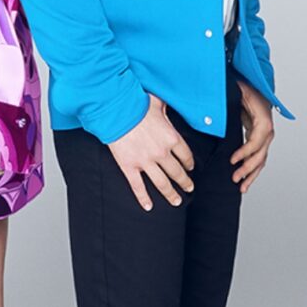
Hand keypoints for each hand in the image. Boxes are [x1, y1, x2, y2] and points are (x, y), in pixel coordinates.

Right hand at [109, 95, 195, 209]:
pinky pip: (138, 186)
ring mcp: (145, 162)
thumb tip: (173, 100)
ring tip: (176, 201)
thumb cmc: (136, 103)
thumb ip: (167, 107)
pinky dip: (143, 198)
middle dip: (185, 182)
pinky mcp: (129, 167)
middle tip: (189, 188)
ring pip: (162, 183)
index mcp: (171, 138)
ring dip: (171, 194)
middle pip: (177, 172)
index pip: (185, 155)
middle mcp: (161, 153)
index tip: (190, 168)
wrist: (115, 110)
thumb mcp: (158, 102)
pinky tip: (148, 206)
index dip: (190, 163)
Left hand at [229, 78, 274, 191]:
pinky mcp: (258, 138)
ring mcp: (264, 134)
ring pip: (261, 159)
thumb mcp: (236, 89)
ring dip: (252, 174)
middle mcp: (267, 128)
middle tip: (235, 178)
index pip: (257, 140)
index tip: (233, 160)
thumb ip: (225, 98)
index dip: (246, 152)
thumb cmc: (244, 83)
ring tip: (241, 187)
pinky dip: (252, 170)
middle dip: (248, 168)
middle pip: (261, 153)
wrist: (252, 80)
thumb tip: (209, 108)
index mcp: (263, 118)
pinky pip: (258, 157)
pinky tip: (245, 181)